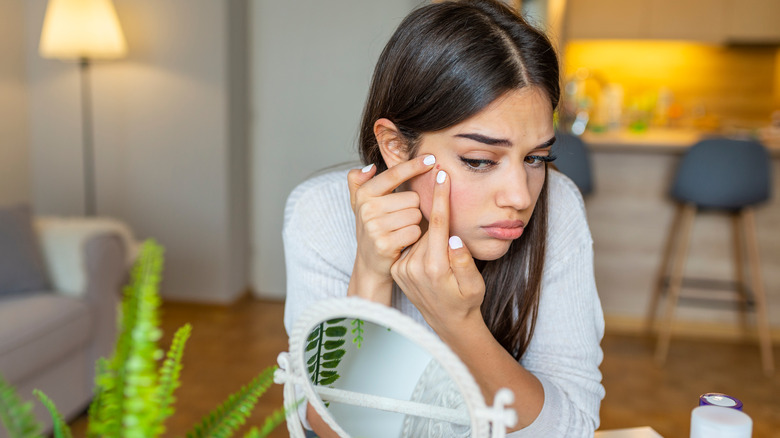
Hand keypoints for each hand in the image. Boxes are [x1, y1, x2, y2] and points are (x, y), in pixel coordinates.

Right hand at [346, 155, 435, 302]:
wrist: (370, 262)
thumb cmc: (373, 227)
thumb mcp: (361, 203)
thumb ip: (359, 181)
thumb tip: (370, 167)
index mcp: (364, 194)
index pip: (393, 174)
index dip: (413, 165)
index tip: (431, 158)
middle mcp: (367, 209)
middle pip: (412, 198)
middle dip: (414, 208)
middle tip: (401, 219)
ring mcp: (374, 227)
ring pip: (415, 215)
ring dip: (415, 223)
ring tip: (402, 230)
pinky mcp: (384, 244)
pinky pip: (414, 231)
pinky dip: (415, 237)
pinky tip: (405, 241)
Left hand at [390, 169, 485, 336]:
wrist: (447, 322)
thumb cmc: (466, 301)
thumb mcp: (474, 285)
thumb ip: (464, 261)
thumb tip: (454, 237)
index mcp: (434, 267)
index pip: (438, 223)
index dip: (441, 197)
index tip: (441, 174)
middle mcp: (413, 266)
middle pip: (427, 227)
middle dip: (438, 219)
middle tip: (449, 233)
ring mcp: (402, 268)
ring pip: (418, 235)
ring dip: (429, 234)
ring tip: (441, 253)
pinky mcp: (397, 269)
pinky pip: (410, 245)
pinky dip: (420, 242)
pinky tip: (430, 254)